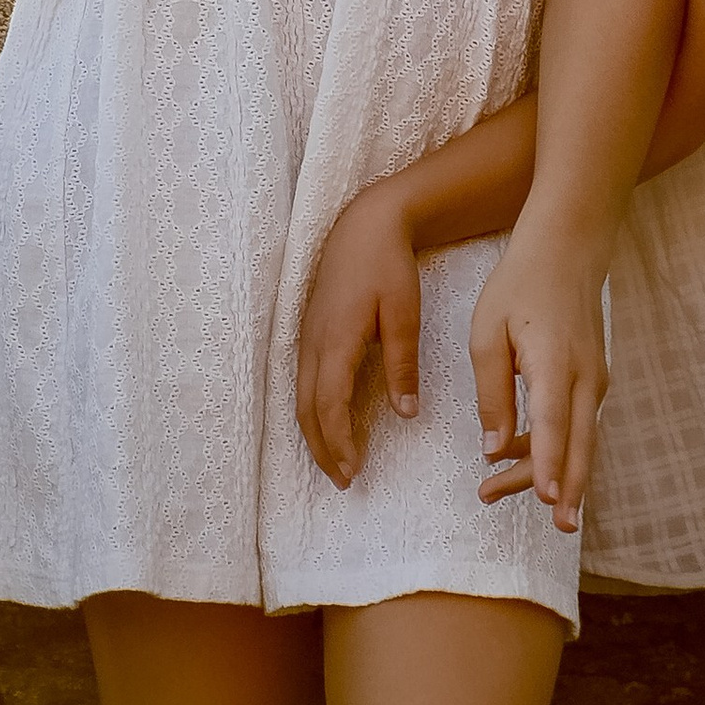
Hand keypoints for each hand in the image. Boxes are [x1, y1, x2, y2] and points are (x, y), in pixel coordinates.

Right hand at [296, 179, 423, 487]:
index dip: (338, 442)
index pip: (329, 406)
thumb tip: (405, 413)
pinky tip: (324, 420)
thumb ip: (402, 364)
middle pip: (307, 410)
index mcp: (336, 341)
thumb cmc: (388, 265)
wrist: (365, 224)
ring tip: (333, 460)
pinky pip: (301, 381)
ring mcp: (306, 336)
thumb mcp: (404, 313)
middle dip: (322, 449)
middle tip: (343, 479)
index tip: (353, 470)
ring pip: (299, 397)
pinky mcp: (309, 330)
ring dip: (313, 433)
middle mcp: (313, 344)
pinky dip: (309, 410)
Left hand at [469, 228, 609, 534]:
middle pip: (579, 445)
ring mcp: (594, 379)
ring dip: (552, 472)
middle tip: (557, 527)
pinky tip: (518, 459)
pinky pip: (578, 425)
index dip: (552, 464)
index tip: (551, 501)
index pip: (555, 423)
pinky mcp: (592, 380)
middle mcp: (584, 376)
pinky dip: (556, 449)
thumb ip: (492, 393)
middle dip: (568, 488)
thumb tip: (494, 447)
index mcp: (555, 361)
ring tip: (494, 492)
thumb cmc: (520, 287)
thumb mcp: (488, 333)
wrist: (567, 248)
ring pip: (580, 440)